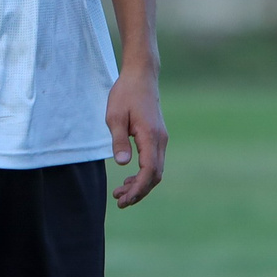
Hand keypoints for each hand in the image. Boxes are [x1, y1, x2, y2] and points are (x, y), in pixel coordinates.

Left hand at [105, 69, 166, 208]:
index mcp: (151, 136)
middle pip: (155, 175)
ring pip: (156, 170)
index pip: (149, 171)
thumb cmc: (125, 93)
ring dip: (141, 184)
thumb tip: (123, 164)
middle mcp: (160, 140)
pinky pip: (154, 161)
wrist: (141, 75)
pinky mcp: (157, 136)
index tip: (123, 199)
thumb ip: (119, 141)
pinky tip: (129, 178)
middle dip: (139, 192)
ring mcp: (161, 139)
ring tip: (121, 193)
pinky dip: (143, 174)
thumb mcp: (115, 116)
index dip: (138, 189)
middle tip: (120, 201)